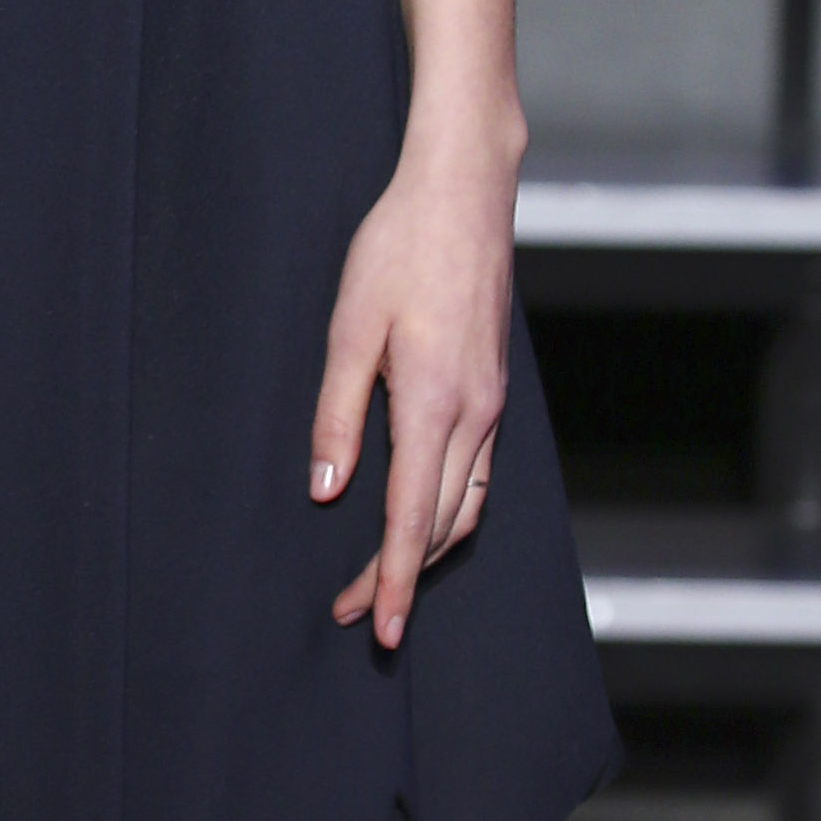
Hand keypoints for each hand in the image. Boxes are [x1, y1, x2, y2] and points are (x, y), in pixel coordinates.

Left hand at [309, 151, 512, 652]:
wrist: (463, 193)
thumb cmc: (398, 249)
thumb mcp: (349, 328)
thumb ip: (336, 416)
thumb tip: (327, 490)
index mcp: (432, 401)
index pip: (410, 517)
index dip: (392, 579)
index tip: (378, 628)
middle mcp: (474, 412)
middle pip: (440, 524)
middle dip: (400, 576)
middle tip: (355, 613)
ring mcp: (491, 402)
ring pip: (467, 504)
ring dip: (427, 550)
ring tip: (384, 578)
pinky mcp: (493, 388)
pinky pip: (479, 472)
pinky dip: (451, 511)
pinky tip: (424, 519)